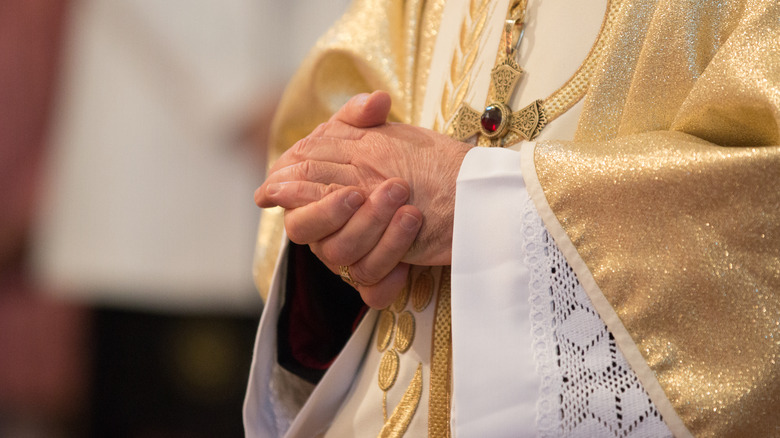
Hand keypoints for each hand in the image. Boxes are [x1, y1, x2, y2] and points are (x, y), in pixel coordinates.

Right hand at [257, 91, 471, 266]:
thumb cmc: (402, 159)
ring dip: (378, 236)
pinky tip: (408, 266)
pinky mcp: (377, 276)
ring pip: (345, 262)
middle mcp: (325, 229)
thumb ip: (363, 113)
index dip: (311, 201)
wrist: (448, 191)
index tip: (351, 190)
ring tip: (412, 212)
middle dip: (338, 214)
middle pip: (307, 235)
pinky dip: (388, 280)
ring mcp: (349, 255)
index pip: (292, 204)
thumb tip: (376, 101)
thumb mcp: (379, 132)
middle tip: (379, 193)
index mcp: (313, 196)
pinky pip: (372, 292)